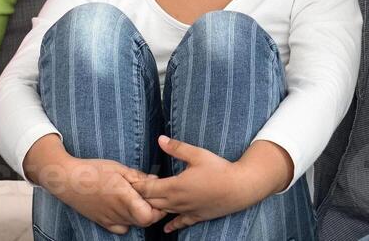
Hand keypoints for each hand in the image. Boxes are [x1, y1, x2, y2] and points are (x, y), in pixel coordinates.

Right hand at [25, 135, 158, 234]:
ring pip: (134, 224)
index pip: (149, 216)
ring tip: (137, 199)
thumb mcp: (118, 168)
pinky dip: (128, 221)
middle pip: (145, 221)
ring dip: (140, 215)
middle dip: (152, 210)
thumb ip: (138, 177)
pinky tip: (125, 209)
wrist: (68, 180)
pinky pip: (122, 228)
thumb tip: (155, 180)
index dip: (158, 209)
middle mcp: (118, 213)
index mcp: (124, 197)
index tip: (158, 196)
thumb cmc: (93, 170)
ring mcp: (110, 220)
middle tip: (150, 195)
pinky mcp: (103, 222)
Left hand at [136, 135, 290, 232]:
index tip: (128, 181)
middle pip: (152, 202)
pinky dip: (172, 225)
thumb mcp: (197, 154)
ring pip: (164, 212)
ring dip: (153, 208)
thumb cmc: (219, 169)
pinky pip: (181, 223)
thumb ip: (177, 148)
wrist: (239, 188)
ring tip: (144, 203)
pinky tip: (166, 229)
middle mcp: (178, 201)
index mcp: (175, 186)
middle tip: (133, 191)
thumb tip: (160, 139)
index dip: (137, 185)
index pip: (148, 189)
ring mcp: (187, 210)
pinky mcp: (197, 216)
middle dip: (141, 197)